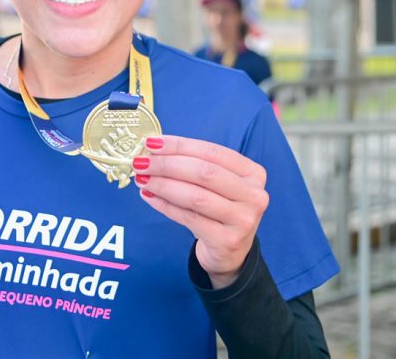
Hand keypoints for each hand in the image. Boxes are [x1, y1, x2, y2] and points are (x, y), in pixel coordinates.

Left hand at [134, 135, 268, 288]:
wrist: (230, 253)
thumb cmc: (219, 210)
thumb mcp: (216, 185)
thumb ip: (193, 165)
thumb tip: (154, 149)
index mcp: (253, 173)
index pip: (212, 152)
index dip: (179, 146)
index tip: (151, 142)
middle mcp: (254, 195)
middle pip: (204, 172)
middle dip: (167, 164)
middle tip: (141, 162)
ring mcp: (243, 220)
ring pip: (195, 196)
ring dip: (163, 185)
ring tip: (142, 179)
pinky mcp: (227, 241)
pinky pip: (189, 218)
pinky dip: (165, 205)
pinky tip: (149, 197)